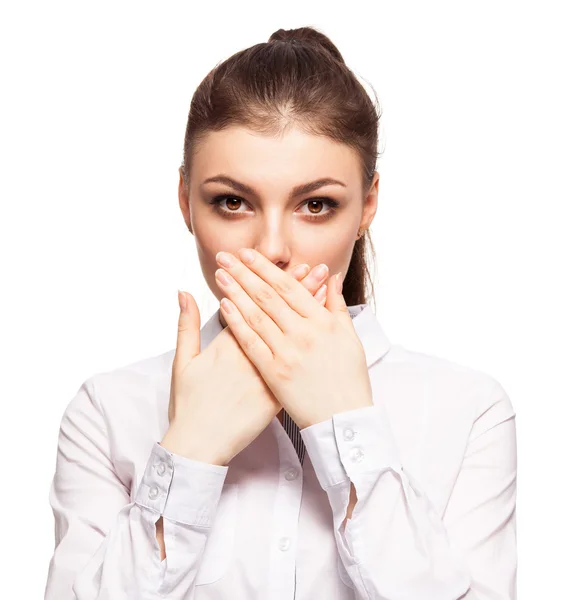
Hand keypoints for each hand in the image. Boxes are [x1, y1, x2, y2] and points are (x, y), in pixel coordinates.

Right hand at [160, 262, 331, 465]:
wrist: (200, 446)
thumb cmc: (189, 405)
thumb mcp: (182, 362)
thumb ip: (185, 325)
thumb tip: (183, 292)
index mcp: (228, 346)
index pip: (251, 306)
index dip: (266, 284)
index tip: (279, 265)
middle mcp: (251, 357)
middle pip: (276, 316)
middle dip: (293, 289)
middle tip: (308, 267)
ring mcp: (267, 376)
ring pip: (291, 337)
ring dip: (306, 310)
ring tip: (319, 288)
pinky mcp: (277, 394)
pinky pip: (298, 365)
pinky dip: (309, 344)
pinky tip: (321, 329)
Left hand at [214, 248, 372, 429]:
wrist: (344, 419)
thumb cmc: (350, 378)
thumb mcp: (350, 337)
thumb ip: (337, 305)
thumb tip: (332, 277)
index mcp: (322, 322)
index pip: (288, 287)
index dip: (265, 268)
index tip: (248, 254)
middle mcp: (304, 333)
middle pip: (267, 296)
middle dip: (244, 273)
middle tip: (226, 256)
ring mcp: (287, 353)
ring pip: (256, 315)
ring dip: (235, 292)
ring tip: (220, 275)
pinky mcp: (274, 373)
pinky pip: (251, 343)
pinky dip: (237, 323)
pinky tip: (224, 307)